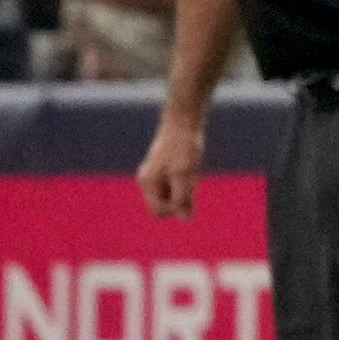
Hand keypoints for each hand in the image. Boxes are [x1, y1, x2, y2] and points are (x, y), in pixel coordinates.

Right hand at [138, 103, 205, 217]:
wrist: (183, 121)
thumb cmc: (183, 146)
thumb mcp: (185, 173)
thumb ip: (183, 197)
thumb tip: (185, 219)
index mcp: (147, 183)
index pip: (158, 211)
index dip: (175, 208)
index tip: (188, 190)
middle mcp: (148, 181)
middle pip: (165, 204)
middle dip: (180, 198)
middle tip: (190, 176)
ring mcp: (155, 176)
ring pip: (171, 195)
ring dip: (184, 189)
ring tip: (190, 168)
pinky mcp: (164, 170)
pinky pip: (175, 186)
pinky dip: (185, 182)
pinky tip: (191, 166)